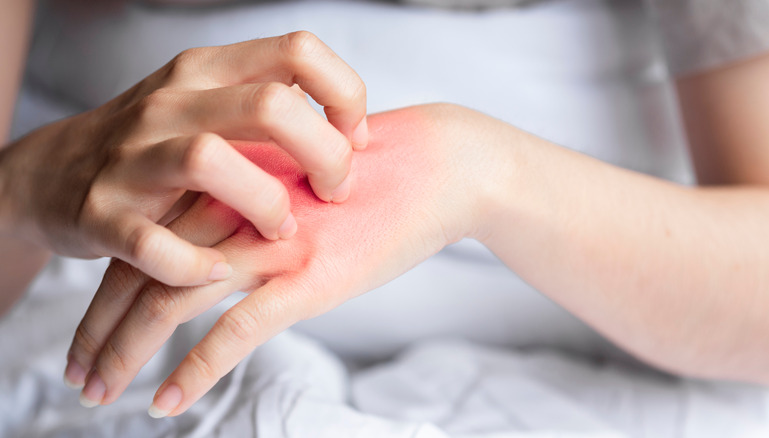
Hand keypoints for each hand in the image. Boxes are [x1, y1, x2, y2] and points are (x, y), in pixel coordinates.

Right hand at [0, 31, 366, 286]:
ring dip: (265, 205)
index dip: (344, 96)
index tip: (354, 141)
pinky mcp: (99, 215)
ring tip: (281, 232)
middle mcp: (172, 103)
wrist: (51, 174)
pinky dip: (194, 265)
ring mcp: (131, 157)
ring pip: (209, 161)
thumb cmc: (156, 146)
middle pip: (271, 105)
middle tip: (334, 192)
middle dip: (325, 155)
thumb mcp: (209, 105)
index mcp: (208, 70)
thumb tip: (351, 131)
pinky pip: (153, 245)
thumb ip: (272, 109)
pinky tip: (217, 270)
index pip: (299, 50)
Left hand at [65, 104, 508, 414]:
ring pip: (171, 298)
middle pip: (141, 268)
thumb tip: (234, 240)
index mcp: (231, 174)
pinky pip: (235, 331)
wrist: (442, 164)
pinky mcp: (309, 277)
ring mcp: (271, 241)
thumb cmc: (380, 168)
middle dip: (101, 326)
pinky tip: (165, 400)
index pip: (146, 234)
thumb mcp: (304, 173)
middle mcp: (237, 204)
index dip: (109, 282)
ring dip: (126, 349)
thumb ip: (261, 199)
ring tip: (99, 390)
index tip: (92, 324)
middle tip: (79, 371)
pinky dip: (195, 369)